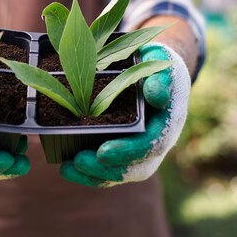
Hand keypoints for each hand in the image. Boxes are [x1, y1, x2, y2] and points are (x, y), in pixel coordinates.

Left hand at [60, 43, 190, 186]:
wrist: (155, 69)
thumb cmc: (154, 62)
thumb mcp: (159, 61)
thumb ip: (160, 77)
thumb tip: (155, 95)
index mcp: (169, 120)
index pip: (152, 143)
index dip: (129, 151)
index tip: (103, 151)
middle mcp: (159, 141)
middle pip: (137, 168)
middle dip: (107, 170)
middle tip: (79, 161)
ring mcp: (144, 149)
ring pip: (123, 173)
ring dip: (95, 175)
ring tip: (68, 168)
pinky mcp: (127, 150)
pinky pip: (111, 168)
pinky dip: (90, 172)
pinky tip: (68, 167)